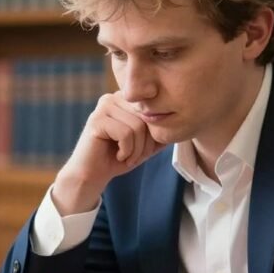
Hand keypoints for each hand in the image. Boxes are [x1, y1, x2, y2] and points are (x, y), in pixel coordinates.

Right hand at [52, 92, 165, 214]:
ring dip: (135, 150)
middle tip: (134, 156)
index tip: (141, 150)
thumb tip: (181, 122)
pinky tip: (117, 155)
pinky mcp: (96, 120)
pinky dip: (126, 151)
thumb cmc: (118, 157)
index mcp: (126, 99)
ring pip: (137, 126)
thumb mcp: (145, 144)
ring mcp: (103, 107)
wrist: (92, 175)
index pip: (153, 111)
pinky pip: (125, 134)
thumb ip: (160, 132)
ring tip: (125, 156)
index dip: (152, 135)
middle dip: (145, 143)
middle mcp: (113, 97)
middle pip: (146, 118)